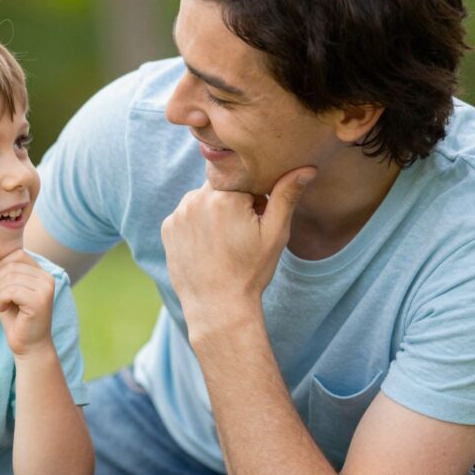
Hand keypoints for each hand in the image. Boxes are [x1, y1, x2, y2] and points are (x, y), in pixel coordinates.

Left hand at [0, 249, 55, 356]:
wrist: (28, 346)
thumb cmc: (17, 318)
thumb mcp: (8, 290)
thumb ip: (3, 274)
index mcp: (42, 272)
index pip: (17, 254)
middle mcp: (48, 278)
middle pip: (12, 265)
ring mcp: (46, 289)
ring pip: (10, 278)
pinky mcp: (40, 301)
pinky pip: (11, 291)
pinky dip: (1, 299)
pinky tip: (3, 309)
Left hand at [161, 167, 315, 333]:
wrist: (217, 306)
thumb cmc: (250, 271)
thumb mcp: (275, 233)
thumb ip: (286, 195)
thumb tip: (306, 168)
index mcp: (223, 196)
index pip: (242, 178)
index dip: (252, 197)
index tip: (254, 218)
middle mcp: (195, 199)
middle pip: (220, 187)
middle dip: (232, 202)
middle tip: (240, 233)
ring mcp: (178, 214)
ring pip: (202, 199)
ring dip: (212, 211)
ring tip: (223, 241)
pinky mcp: (168, 228)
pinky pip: (186, 215)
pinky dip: (196, 224)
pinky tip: (206, 247)